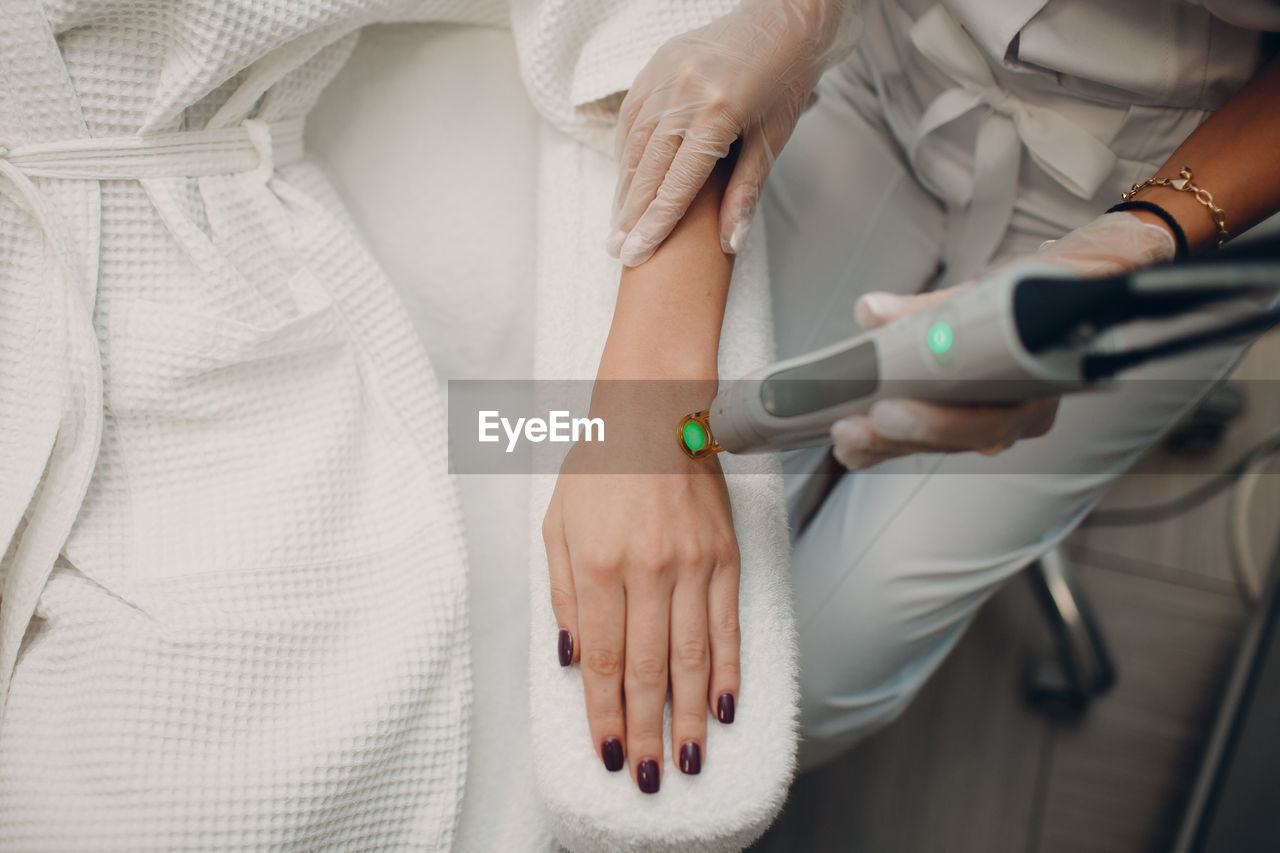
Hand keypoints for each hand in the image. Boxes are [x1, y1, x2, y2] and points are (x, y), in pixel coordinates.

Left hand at [542, 389, 740, 792]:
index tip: (607, 754)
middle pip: (646, 670)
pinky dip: (729, 671)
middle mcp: (648, 571)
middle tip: (650, 778)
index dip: (602, 715)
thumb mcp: (556, 523)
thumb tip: (569, 659)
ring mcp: (694, 565)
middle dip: (646, 731)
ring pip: (693, 658)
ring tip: (689, 761)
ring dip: (690, 717)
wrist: (656, 408)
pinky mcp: (726, 556)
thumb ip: (561, 594)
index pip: (600, 660)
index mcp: (598, 564)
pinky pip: (729, 625)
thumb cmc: (598, 464)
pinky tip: (726, 707)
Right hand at [608, 0, 859, 266]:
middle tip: (617, 250)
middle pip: (648, 167)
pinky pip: (632, 114)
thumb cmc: (785, 82)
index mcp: (719, 111)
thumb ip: (747, 191)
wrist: (784, 19)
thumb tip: (730, 243)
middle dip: (631, 214)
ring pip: (634, 142)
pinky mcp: (656, 62)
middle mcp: (686, 90)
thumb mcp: (773, 139)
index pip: (677, 183)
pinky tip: (624, 178)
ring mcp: (667, 72)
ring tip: (617, 222)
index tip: (635, 254)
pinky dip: (626, 149)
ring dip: (624, 186)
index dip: (654, 224)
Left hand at [830, 211, 1177, 468]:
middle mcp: (1024, 412)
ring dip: (887, 443)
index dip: (935, 421)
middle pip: (959, 437)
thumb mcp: (989, 291)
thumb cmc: (1036, 293)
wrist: (1069, 296)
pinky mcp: (972, 422)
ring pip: (942, 443)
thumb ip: (928, 308)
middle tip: (851, 428)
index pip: (988, 414)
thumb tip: (871, 312)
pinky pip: (932, 439)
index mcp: (1041, 379)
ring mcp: (1000, 422)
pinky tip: (853, 447)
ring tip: (844, 438)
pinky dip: (891, 442)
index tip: (887, 410)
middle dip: (899, 435)